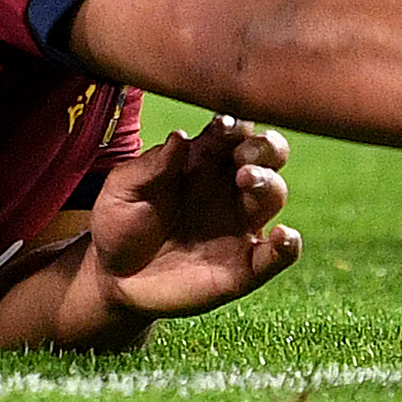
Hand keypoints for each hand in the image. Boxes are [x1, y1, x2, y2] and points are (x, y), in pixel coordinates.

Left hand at [62, 116, 299, 333]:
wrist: (113, 278)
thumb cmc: (119, 223)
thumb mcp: (122, 189)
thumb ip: (150, 166)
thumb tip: (180, 137)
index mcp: (203, 160)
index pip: (232, 131)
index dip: (234, 123)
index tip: (223, 125)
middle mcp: (229, 187)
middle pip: (266, 156)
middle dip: (264, 147)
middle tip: (243, 155)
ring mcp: (239, 226)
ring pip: (274, 195)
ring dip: (269, 183)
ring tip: (248, 181)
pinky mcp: (243, 267)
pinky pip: (276, 256)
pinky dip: (288, 245)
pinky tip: (283, 236)